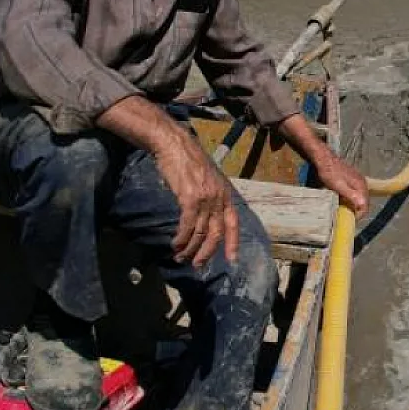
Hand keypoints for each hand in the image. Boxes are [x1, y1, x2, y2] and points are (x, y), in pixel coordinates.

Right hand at [153, 132, 237, 267]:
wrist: (175, 144)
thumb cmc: (188, 160)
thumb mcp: (208, 178)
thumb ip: (211, 195)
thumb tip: (206, 215)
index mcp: (225, 193)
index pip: (233, 223)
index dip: (233, 242)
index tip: (231, 259)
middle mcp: (219, 197)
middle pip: (216, 233)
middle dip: (207, 252)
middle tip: (197, 265)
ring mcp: (206, 198)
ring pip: (200, 233)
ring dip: (190, 248)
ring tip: (181, 257)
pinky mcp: (190, 198)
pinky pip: (188, 226)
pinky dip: (181, 238)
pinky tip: (175, 243)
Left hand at [314, 153, 369, 214]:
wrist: (324, 160)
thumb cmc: (330, 173)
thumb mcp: (339, 186)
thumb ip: (351, 195)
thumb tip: (363, 205)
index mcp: (360, 185)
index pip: (365, 204)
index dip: (360, 214)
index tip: (353, 220)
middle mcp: (362, 183)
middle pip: (364, 201)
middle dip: (358, 210)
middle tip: (349, 217)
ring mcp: (358, 180)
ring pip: (360, 197)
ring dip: (355, 205)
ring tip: (347, 210)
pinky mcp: (354, 179)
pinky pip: (356, 192)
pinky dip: (352, 199)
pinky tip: (345, 200)